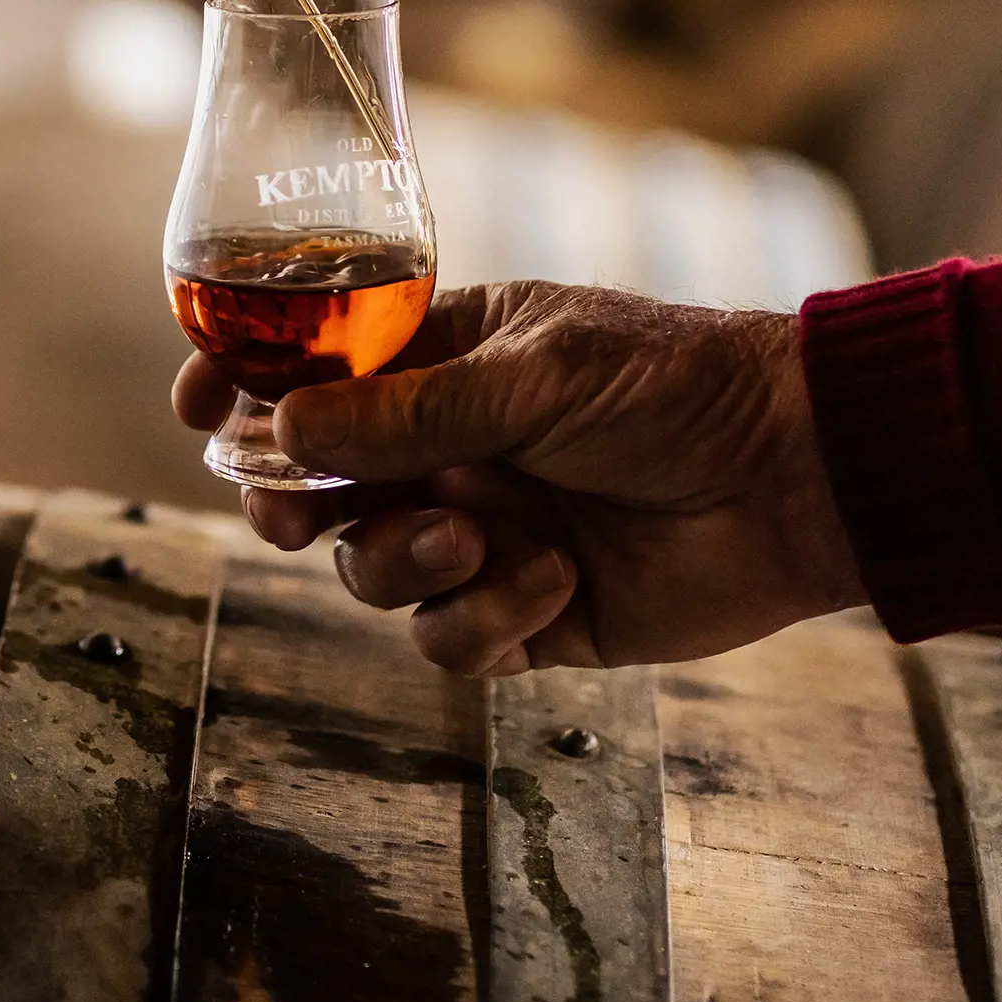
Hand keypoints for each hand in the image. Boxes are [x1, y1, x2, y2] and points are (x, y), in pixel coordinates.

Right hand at [175, 282, 865, 675]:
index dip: (246, 389)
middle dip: (298, 502)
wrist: (802, 482)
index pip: (313, 373)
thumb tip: (280, 423)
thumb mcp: (536, 374)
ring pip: (373, 574)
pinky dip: (486, 619)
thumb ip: (408, 406)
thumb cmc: (679, 388)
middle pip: (316, 489)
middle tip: (304, 513)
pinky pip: (446, 642)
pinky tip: (556, 582)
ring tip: (477, 539)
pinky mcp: (528, 618)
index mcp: (446, 360)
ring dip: (404, 563)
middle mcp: (451, 449)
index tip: (199, 406)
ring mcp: (484, 534)